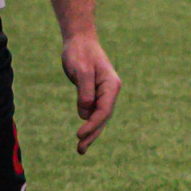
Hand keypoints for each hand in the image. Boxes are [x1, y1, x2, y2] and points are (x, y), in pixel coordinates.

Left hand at [62, 32, 122, 154]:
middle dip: (92, 134)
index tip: (79, 134)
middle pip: (103, 118)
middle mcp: (110, 91)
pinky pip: (93, 112)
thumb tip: (86, 112)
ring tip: (80, 150)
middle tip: (80, 150)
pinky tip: (82, 135)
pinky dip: (88, 123)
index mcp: (111, 84)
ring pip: (99, 118)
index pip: (104, 110)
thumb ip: (84, 90)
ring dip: (90, 133)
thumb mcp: (80, 69)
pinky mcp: (96, 95)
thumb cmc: (80, 53)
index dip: (92, 124)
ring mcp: (104, 94)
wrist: (79, 41)